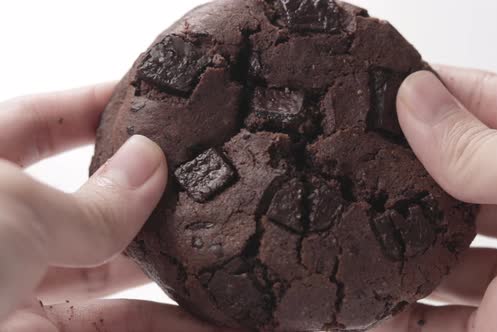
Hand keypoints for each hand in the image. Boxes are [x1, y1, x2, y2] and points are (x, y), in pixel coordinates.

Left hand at [0, 85, 224, 330]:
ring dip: (178, 286)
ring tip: (237, 277)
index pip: (44, 122)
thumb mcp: (5, 213)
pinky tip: (219, 329)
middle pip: (94, 209)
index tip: (159, 105)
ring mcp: (17, 295)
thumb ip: (87, 202)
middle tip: (213, 200)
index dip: (100, 106)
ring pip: (115, 285)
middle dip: (156, 206)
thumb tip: (149, 166)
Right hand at [373, 67, 496, 330]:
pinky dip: (398, 314)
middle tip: (350, 156)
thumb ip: (470, 141)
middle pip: (456, 178)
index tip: (380, 88)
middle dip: (405, 169)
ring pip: (442, 251)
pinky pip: (438, 320)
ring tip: (346, 223)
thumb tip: (414, 99)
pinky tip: (366, 298)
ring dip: (396, 243)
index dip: (435, 92)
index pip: (489, 101)